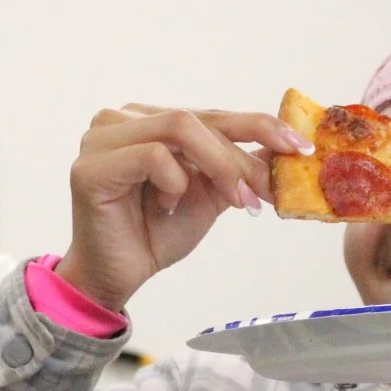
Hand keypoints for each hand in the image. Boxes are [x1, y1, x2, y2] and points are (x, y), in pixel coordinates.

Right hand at [55, 105, 311, 311]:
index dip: (259, 126)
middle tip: (270, 190)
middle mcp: (121, 119)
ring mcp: (100, 138)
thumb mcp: (209, 195)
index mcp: (147, 120)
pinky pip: (153, 157)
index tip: (300, 148)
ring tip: (236, 201)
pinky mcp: (90, 166)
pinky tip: (167, 208)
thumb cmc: (156, 233)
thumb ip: (236, 167)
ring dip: (219, 165)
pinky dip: (175, 183)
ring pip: (180, 128)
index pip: (211, 114)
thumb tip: (283, 150)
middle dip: (242, 155)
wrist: (118, 276)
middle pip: (198, 118)